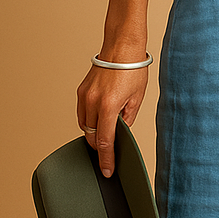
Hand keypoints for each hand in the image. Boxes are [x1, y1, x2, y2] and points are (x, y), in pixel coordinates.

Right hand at [76, 62, 148, 176]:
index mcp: (109, 106)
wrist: (122, 46)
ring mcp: (85, 96)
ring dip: (94, 133)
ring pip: (84, 126)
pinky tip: (99, 119)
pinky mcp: (81, 90)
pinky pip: (81, 113)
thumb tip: (120, 132)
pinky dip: (89, 121)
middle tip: (110, 153)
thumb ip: (127, 118)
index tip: (107, 171)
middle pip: (92, 137)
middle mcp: (93, 102)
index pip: (104, 141)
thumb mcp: (137, 97)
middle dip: (100, 147)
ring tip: (107, 132)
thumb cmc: (133, 68)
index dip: (106, 159)